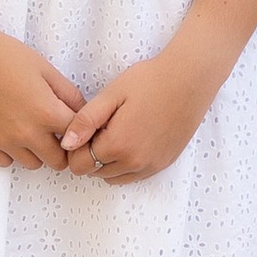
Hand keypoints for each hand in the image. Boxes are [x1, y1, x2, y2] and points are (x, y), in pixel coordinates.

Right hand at [0, 19, 85, 170]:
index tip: (75, 127)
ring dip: (37, 152)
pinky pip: (6, 162)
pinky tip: (11, 133)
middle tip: (56, 133)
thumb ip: (69, 94)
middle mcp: (27, 133)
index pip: (77, 138)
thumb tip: (82, 112)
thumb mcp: (46, 69)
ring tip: (32, 130)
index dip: (80, 132)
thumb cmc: (6, 56)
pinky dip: (12, 152)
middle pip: (57, 161)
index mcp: (46, 113)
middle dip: (62, 148)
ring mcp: (4, 141)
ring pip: (33, 164)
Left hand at [59, 51, 209, 183]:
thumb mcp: (111, 94)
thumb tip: (66, 143)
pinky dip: (126, 164)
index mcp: (117, 145)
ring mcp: (150, 165)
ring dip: (107, 161)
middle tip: (102, 126)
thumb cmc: (149, 80)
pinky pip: (134, 176)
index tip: (86, 128)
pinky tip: (132, 139)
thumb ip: (85, 120)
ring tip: (117, 131)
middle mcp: (134, 162)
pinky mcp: (163, 163)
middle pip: (94, 172)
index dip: (76, 147)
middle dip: (90, 154)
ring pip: (113, 177)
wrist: (189, 79)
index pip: (79, 164)